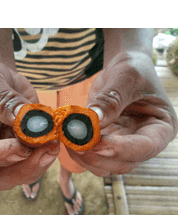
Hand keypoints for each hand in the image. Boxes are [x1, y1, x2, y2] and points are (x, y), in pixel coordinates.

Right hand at [0, 59, 59, 189]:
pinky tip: (55, 137)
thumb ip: (4, 101)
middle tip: (45, 149)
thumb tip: (26, 122)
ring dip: (39, 162)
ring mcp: (3, 154)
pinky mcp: (23, 148)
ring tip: (54, 142)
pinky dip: (46, 151)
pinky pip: (35, 159)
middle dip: (23, 167)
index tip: (20, 146)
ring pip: (20, 174)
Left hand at [65, 51, 177, 176]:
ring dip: (86, 157)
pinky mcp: (107, 142)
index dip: (124, 149)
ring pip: (107, 165)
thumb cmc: (133, 67)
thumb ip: (111, 99)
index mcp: (162, 127)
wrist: (124, 65)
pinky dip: (79, 150)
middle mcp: (145, 142)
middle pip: (125, 162)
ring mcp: (125, 144)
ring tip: (69, 138)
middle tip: (77, 142)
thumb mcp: (126, 77)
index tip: (100, 144)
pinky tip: (67, 137)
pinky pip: (93, 155)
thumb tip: (94, 120)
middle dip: (100, 156)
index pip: (146, 146)